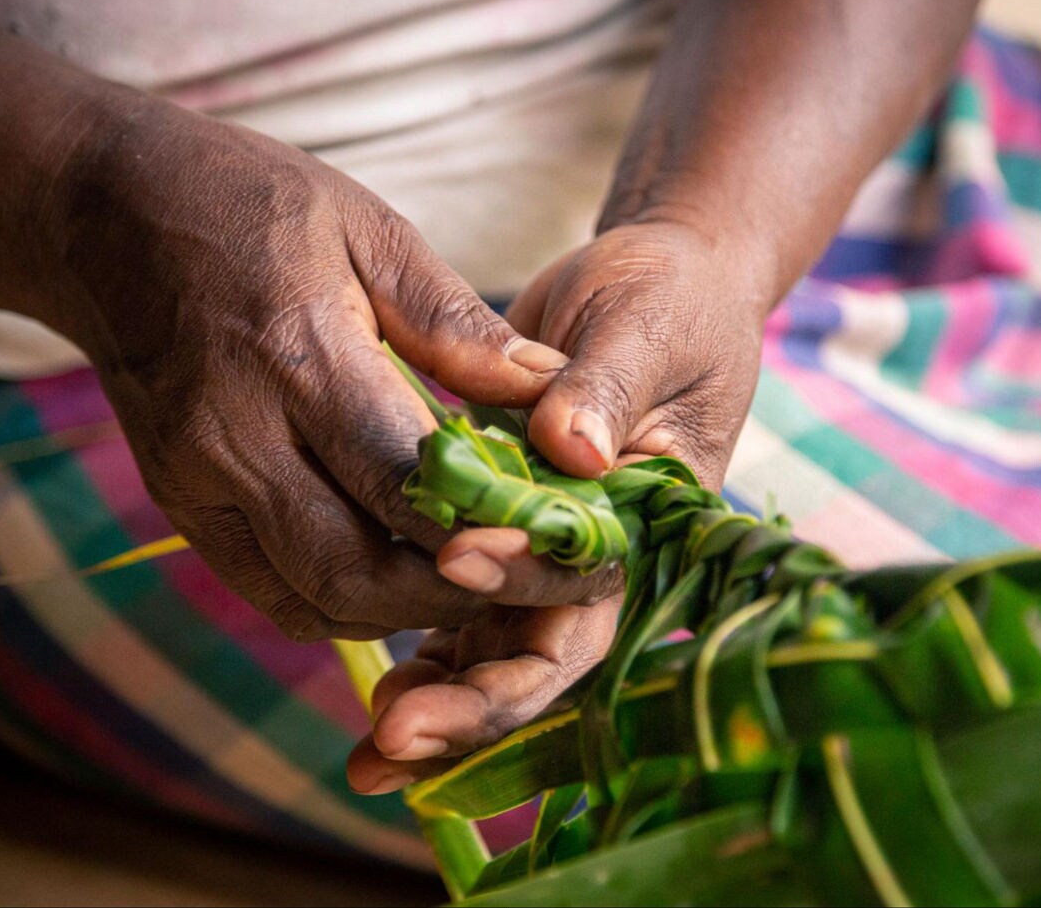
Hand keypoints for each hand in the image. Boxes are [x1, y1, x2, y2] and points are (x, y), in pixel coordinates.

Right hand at [41, 97, 594, 639]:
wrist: (104, 217)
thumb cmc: (251, 207)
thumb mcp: (368, 229)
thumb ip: (456, 322)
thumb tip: (551, 389)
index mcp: (299, 358)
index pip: (407, 482)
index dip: (491, 530)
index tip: (565, 546)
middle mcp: (237, 440)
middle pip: (360, 570)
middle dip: (458, 594)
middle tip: (535, 581)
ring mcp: (197, 486)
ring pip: (317, 599)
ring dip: (407, 610)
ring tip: (479, 583)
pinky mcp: (180, 508)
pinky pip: (272, 593)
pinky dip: (346, 604)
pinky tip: (398, 577)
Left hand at [349, 219, 771, 784]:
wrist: (654, 288)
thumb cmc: (670, 303)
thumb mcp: (647, 332)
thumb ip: (608, 389)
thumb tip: (574, 449)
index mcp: (647, 522)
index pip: (593, 589)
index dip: (526, 590)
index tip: (455, 564)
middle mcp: (599, 560)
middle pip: (542, 654)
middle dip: (474, 705)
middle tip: (394, 736)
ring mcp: (548, 556)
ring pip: (496, 650)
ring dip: (439, 702)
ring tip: (370, 751)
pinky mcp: (505, 537)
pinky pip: (464, 613)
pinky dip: (425, 654)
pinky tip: (376, 693)